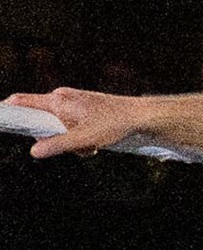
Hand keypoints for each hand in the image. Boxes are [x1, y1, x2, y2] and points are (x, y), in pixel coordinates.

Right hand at [9, 87, 142, 158]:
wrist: (142, 117)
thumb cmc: (116, 123)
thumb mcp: (83, 139)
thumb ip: (56, 145)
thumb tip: (34, 151)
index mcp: (58, 100)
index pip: (21, 102)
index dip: (7, 112)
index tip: (1, 122)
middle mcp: (63, 98)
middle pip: (40, 121)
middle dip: (50, 138)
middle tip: (71, 143)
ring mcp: (73, 103)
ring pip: (57, 128)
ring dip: (69, 141)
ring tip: (89, 144)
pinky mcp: (83, 110)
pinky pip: (70, 128)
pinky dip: (79, 138)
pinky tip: (94, 142)